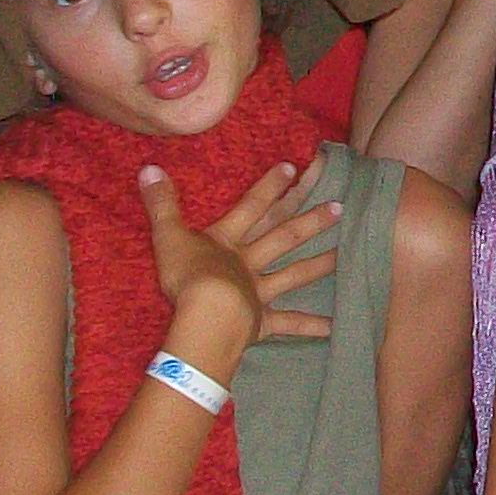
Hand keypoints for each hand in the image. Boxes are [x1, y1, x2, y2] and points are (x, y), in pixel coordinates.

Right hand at [141, 160, 341, 374]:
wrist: (205, 316)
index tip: (293, 168)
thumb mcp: (168, 236)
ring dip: (320, 264)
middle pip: (284, 237)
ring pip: (295, 275)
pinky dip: (311, 326)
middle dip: (310, 221)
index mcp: (227, 241)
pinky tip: (335, 327)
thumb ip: (161, 204)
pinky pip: (289, 324)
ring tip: (346, 254)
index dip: (270, 187)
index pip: (252, 207)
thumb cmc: (186, 276)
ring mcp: (258, 292)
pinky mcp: (261, 322)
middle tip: (341, 207)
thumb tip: (149, 167)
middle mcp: (249, 263)